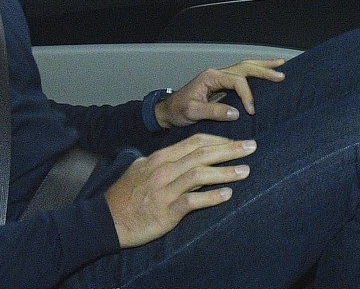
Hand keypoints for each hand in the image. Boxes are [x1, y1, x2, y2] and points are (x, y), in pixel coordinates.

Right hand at [104, 133, 256, 247]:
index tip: (236, 140)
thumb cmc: (125, 196)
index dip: (218, 140)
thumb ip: (161, 162)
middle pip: (202, 154)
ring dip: (226, 171)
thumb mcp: (141, 170)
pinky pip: (193, 201)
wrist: (107, 220)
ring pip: (200, 175)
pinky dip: (212, 197)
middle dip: (230, 149)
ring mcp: (165, 190)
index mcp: (160, 158)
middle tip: (252, 147)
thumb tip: (179, 157)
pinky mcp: (166, 211)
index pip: (194, 142)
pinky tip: (228, 195)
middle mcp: (164, 170)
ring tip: (246, 170)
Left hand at [155, 58, 285, 128]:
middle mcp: (217, 74)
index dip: (247, 95)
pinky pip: (243, 76)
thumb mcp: (192, 112)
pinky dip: (256, 73)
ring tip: (281, 65)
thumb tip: (237, 113)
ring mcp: (220, 78)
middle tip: (281, 75)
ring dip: (263, 66)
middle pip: (245, 68)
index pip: (236, 81)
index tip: (251, 112)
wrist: (168, 111)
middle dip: (264, 70)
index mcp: (210, 77)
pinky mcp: (222, 85)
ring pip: (245, 68)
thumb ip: (213, 111)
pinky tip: (266, 74)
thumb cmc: (177, 111)